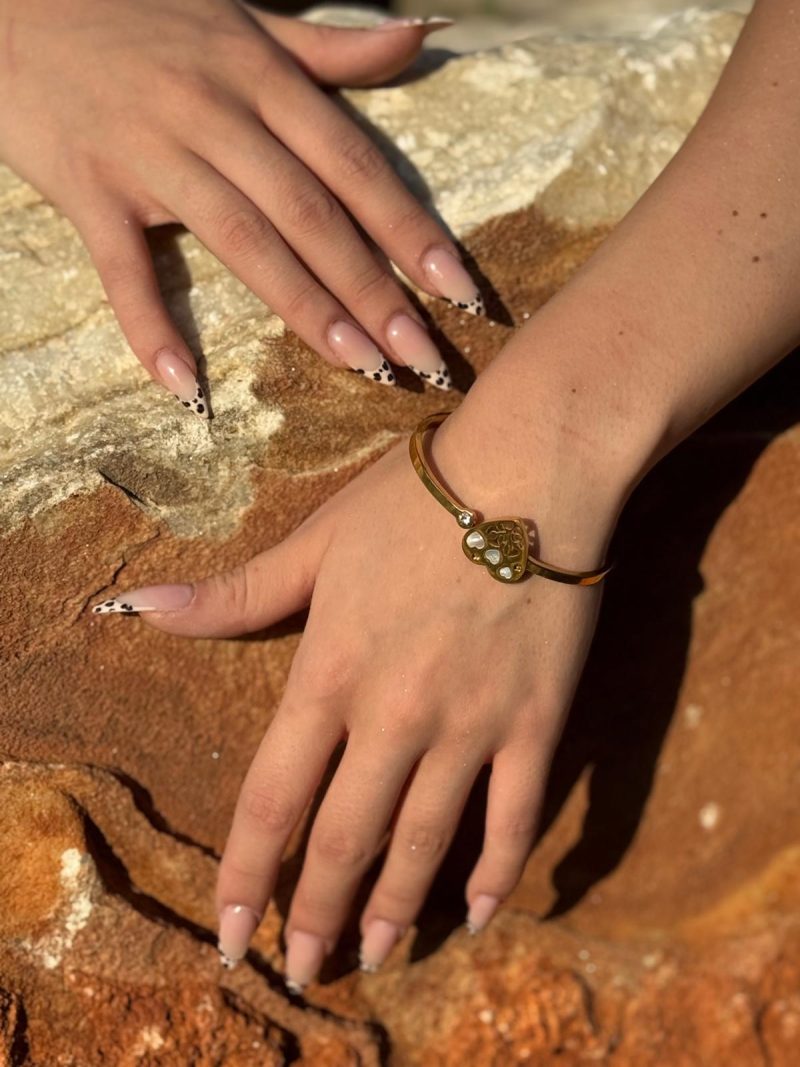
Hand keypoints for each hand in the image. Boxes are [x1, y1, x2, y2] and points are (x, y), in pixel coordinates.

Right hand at [0, 1, 475, 413]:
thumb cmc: (139, 14)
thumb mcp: (243, 18)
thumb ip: (331, 45)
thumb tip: (421, 37)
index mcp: (260, 77)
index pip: (352, 163)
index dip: (409, 229)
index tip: (458, 291)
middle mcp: (215, 115)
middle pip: (311, 214)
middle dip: (375, 290)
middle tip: (424, 357)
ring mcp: (150, 154)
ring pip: (242, 240)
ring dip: (305, 308)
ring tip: (361, 367)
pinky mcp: (88, 190)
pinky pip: (123, 269)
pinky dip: (152, 327)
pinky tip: (188, 387)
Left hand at [91, 412, 617, 988]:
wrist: (528, 471)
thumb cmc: (413, 501)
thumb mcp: (315, 543)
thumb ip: (234, 595)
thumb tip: (140, 607)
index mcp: (330, 672)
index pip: (273, 799)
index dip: (246, 876)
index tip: (232, 936)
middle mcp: (394, 714)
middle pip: (343, 838)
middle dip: (315, 913)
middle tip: (303, 969)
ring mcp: (469, 724)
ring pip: (424, 841)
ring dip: (392, 909)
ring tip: (371, 958)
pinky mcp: (535, 723)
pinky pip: (515, 816)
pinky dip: (496, 872)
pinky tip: (476, 914)